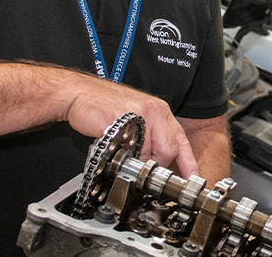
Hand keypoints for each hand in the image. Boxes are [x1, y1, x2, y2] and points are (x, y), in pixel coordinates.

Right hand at [63, 78, 198, 176]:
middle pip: (168, 150)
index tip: (192, 177)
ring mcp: (138, 115)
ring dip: (138, 160)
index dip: (188, 162)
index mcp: (159, 110)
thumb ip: (151, 134)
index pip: (180, 139)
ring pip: (149, 152)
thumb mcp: (136, 115)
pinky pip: (129, 149)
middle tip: (142, 166)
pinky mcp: (121, 122)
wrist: (79, 93)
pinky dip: (123, 155)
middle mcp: (153, 111)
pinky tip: (116, 148)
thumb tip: (158, 160)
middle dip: (157, 164)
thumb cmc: (104, 105)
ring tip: (124, 153)